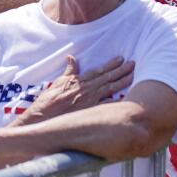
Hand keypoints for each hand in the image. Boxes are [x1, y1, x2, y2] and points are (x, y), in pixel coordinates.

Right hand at [18, 55, 133, 125]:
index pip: (98, 71)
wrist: (43, 118)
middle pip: (107, 78)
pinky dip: (117, 102)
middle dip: (121, 70)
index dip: (111, 65)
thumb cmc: (48, 102)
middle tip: (133, 64)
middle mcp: (86, 89)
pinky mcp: (90, 112)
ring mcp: (89, 101)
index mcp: (79, 81)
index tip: (121, 59)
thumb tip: (71, 58)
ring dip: (122, 81)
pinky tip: (128, 99)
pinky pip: (106, 106)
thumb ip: (68, 71)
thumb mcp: (58, 82)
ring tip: (133, 75)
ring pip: (109, 89)